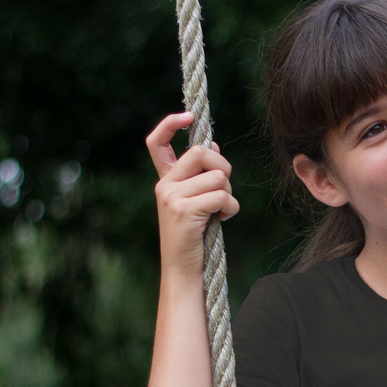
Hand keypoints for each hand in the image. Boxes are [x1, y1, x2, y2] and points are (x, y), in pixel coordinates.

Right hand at [146, 112, 238, 277]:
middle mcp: (164, 185)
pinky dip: (230, 208)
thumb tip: (214, 146)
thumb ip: (202, 176)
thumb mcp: (198, 201)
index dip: (170, 124)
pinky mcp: (184, 211)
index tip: (189, 115)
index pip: (156, 142)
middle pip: (202, 152)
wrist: (185, 270)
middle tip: (224, 190)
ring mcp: (172, 197)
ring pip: (218, 177)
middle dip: (224, 168)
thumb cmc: (197, 237)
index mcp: (165, 180)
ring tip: (222, 211)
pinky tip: (222, 220)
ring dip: (230, 194)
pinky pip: (221, 196)